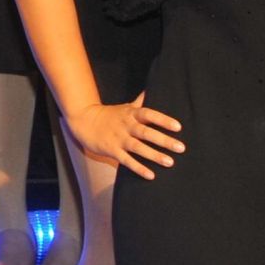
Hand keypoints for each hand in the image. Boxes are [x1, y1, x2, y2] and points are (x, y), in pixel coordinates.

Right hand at [65, 96, 184, 180]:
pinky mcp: (111, 150)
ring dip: (154, 155)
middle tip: (181, 148)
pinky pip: (126, 160)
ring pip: (138, 147)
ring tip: (170, 162)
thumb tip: (153, 89)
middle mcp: (126, 126)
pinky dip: (138, 168)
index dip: (163, 120)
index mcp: (130, 114)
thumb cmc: (109, 115)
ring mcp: (118, 138)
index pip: (149, 115)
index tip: (178, 127)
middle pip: (146, 132)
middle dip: (164, 140)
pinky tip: (151, 175)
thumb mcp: (125, 107)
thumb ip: (140, 101)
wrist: (83, 121)